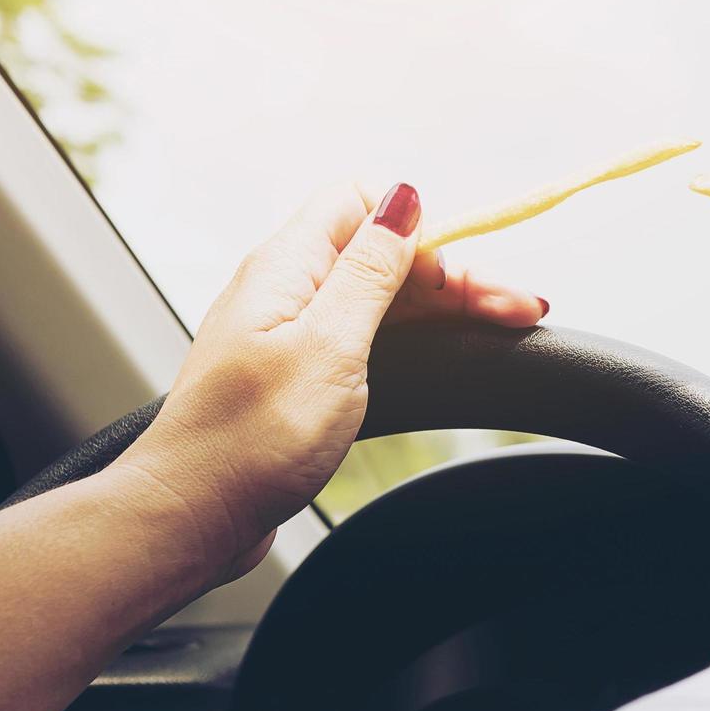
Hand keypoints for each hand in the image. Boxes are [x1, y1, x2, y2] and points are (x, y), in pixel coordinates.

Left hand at [112, 182, 545, 581]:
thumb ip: (370, 269)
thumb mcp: (328, 345)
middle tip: (516, 309)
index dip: (421, 226)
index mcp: (287, 265)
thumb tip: (403, 194)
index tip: (464, 273)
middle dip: (453, 274)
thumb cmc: (249, 441)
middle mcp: (287, 286)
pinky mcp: (297, 370)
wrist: (192, 516)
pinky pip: (364, 333)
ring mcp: (290, 329)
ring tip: (506, 323)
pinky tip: (446, 348)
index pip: (362, 201)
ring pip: (381, 295)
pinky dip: (412, 338)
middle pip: (383, 252)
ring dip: (442, 306)